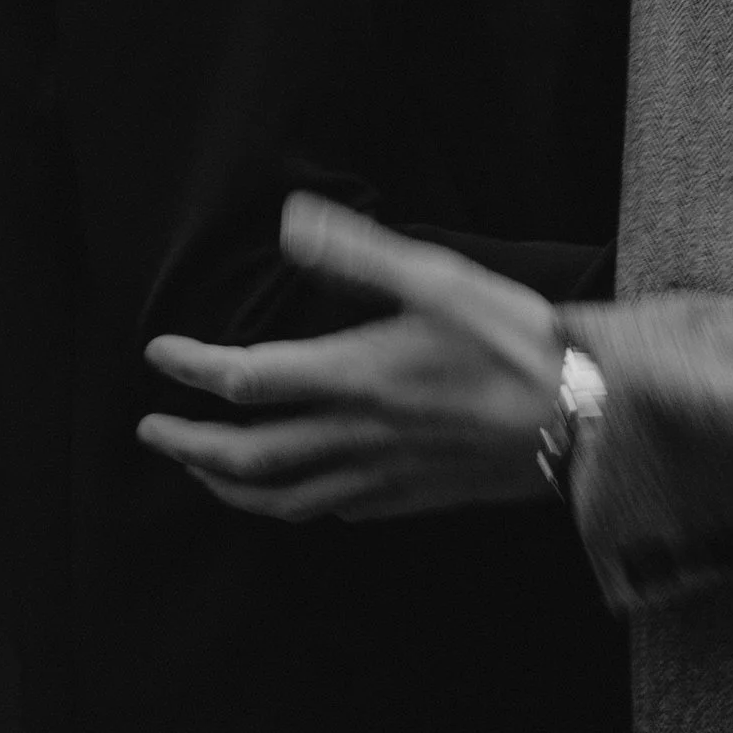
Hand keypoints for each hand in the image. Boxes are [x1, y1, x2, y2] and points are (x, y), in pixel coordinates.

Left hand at [137, 195, 566, 521]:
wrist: (583, 416)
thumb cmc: (516, 339)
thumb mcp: (438, 277)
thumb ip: (358, 253)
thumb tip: (291, 221)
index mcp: (356, 376)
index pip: (247, 378)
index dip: (192, 366)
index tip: (159, 352)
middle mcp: (357, 435)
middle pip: (247, 455)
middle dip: (187, 445)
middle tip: (149, 430)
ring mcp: (382, 476)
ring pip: (281, 497)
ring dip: (225, 486)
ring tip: (197, 469)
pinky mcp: (410, 498)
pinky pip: (330, 511)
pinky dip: (289, 505)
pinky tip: (287, 494)